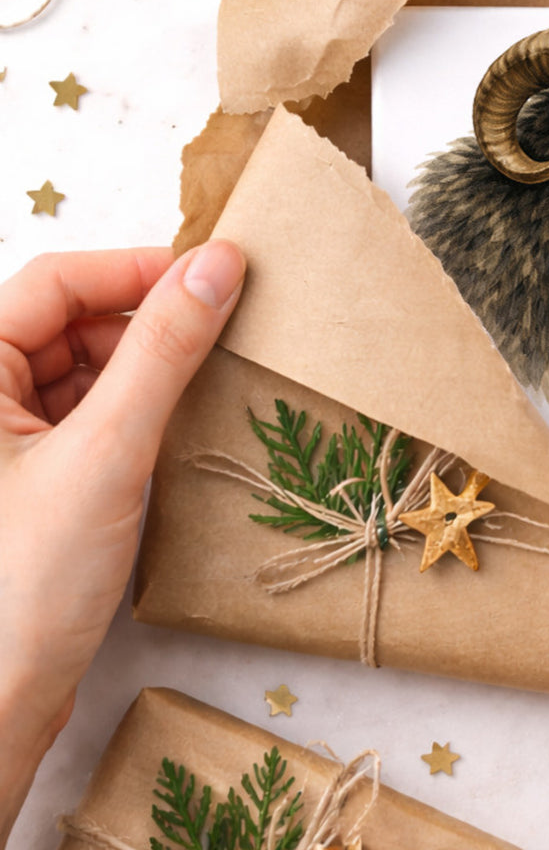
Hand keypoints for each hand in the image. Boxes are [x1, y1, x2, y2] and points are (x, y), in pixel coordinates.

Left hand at [0, 243, 244, 849]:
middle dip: (147, 319)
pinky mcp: (33, 478)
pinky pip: (91, 414)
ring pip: (85, 368)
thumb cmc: (24, 584)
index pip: (55, 282)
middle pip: (70, 321)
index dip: (136, 269)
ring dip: (148, 365)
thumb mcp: (107, 451)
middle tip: (226, 325)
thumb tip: (218, 265)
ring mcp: (5, 441)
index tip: (217, 274)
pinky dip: (138, 409)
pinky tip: (181, 423)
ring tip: (212, 375)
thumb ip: (164, 350)